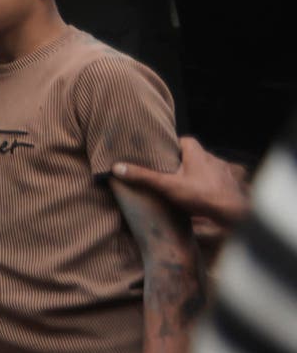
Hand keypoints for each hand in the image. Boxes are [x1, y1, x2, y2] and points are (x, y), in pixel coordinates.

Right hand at [113, 138, 250, 246]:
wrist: (233, 213)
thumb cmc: (201, 194)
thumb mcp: (167, 186)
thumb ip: (143, 177)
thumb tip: (117, 168)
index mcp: (196, 153)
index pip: (184, 140)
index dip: (174, 146)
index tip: (163, 153)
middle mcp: (213, 158)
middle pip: (196, 155)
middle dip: (185, 162)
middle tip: (172, 172)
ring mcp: (226, 172)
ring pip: (210, 168)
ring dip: (201, 174)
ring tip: (189, 185)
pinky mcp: (235, 185)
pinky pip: (224, 180)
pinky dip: (217, 184)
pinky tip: (210, 194)